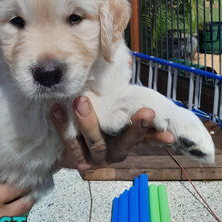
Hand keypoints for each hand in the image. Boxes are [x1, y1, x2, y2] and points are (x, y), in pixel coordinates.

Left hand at [50, 97, 174, 170]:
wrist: (68, 146)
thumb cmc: (97, 120)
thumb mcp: (112, 108)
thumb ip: (121, 91)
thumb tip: (126, 62)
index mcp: (128, 140)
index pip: (146, 136)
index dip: (157, 133)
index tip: (165, 126)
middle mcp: (116, 151)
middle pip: (128, 141)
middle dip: (136, 127)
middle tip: (143, 111)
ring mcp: (97, 158)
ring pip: (97, 143)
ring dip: (89, 122)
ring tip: (81, 101)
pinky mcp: (77, 160)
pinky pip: (71, 145)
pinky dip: (63, 127)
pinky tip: (56, 110)